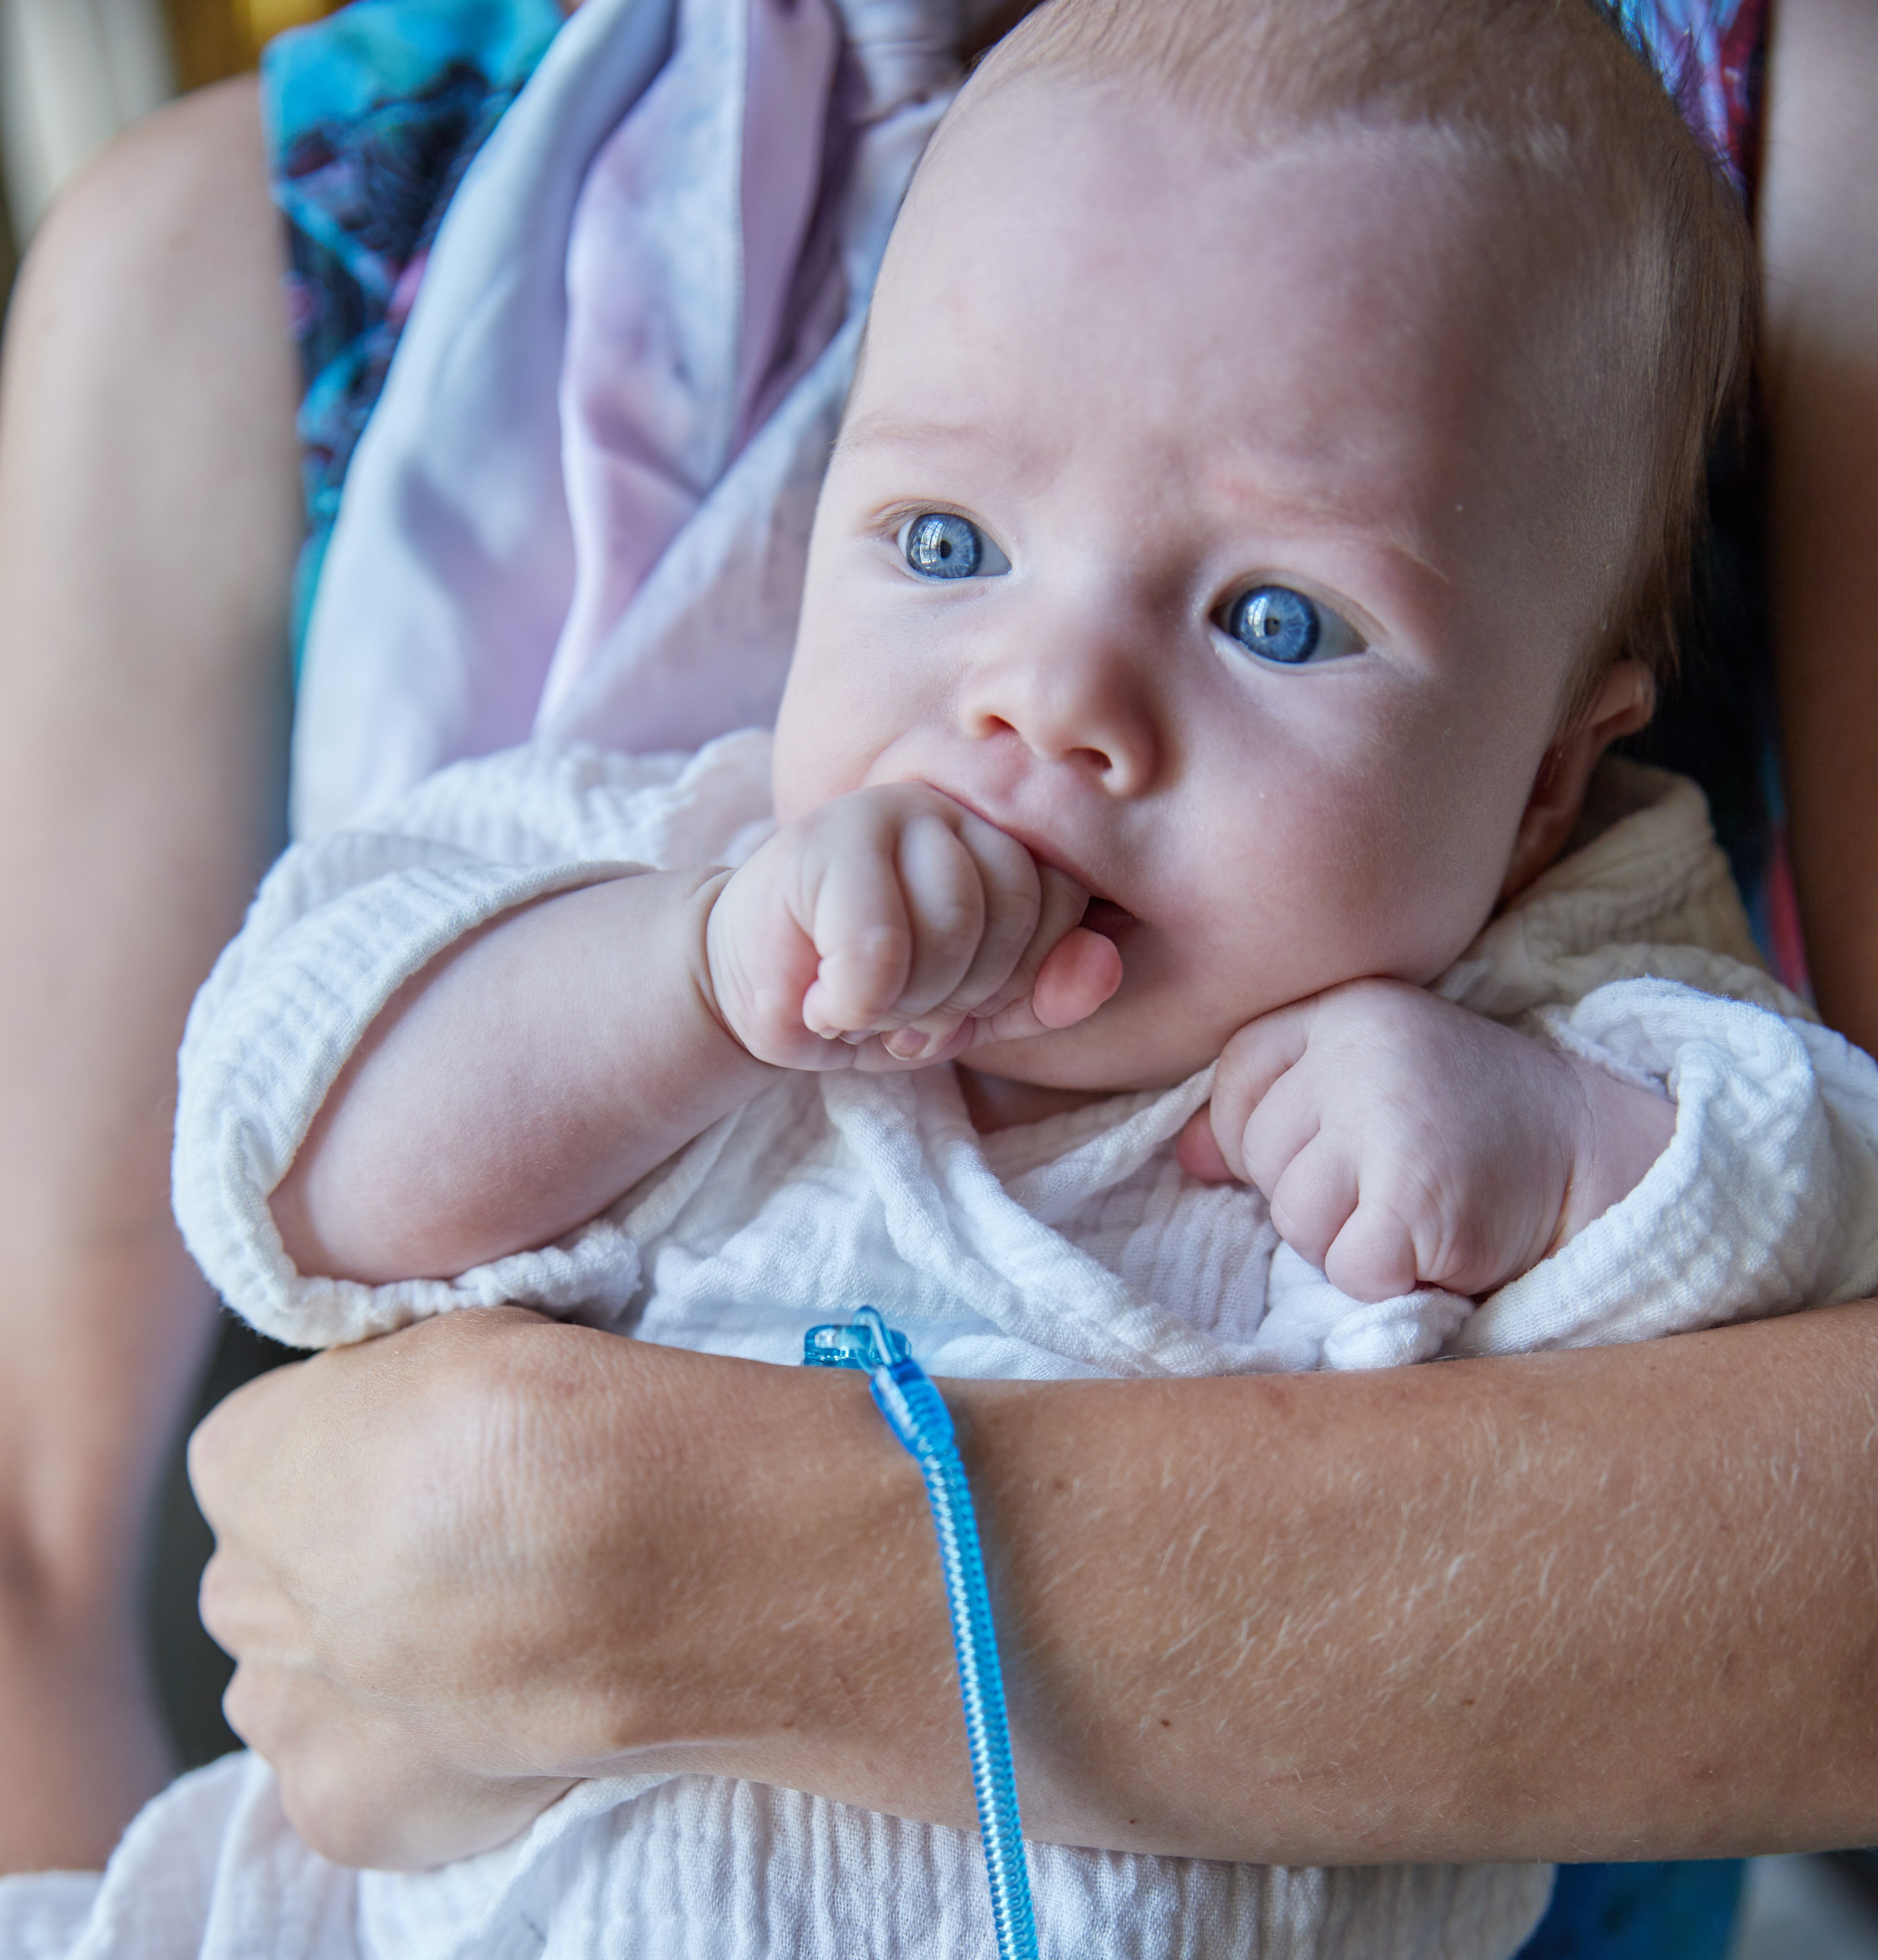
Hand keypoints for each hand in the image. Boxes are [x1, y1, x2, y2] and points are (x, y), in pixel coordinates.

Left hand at [188, 1309, 947, 1869]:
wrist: (710, 1557)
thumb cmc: (613, 1413)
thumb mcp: (482, 1328)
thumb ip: (390, 1380)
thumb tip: (395, 1416)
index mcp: (260, 1452)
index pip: (258, 1443)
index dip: (354, 1440)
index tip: (438, 1445)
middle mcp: (248, 1588)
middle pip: (262, 1569)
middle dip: (340, 1554)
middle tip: (467, 1540)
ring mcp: (297, 1711)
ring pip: (287, 1678)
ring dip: (357, 1656)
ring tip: (489, 1626)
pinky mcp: (352, 1809)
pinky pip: (336, 1770)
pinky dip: (399, 1746)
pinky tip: (494, 1701)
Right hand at [704, 783, 1120, 1069]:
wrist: (748, 990)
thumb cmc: (868, 993)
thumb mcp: (973, 1012)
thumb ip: (1044, 992)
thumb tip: (1103, 967)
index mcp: (999, 839)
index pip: (1064, 904)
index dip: (1016, 979)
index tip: (956, 1005)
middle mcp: (951, 808)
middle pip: (1014, 912)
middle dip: (962, 995)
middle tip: (904, 1011)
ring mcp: (886, 810)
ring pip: (953, 926)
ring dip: (907, 1002)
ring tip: (865, 1004)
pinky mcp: (822, 840)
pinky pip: (879, 948)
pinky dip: (856, 1004)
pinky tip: (826, 1001)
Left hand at [1177, 979, 1675, 1298]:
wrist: (1601, 1156)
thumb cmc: (1471, 1125)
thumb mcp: (1369, 1084)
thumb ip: (1274, 1107)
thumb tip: (1187, 1159)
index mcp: (1344, 1009)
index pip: (1234, 1079)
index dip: (1264, 1133)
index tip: (1337, 1143)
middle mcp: (1360, 1051)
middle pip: (1260, 1158)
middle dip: (1314, 1194)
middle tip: (1396, 1179)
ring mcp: (1388, 1120)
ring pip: (1295, 1218)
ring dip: (1349, 1239)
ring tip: (1419, 1205)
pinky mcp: (1415, 1197)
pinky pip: (1349, 1267)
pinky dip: (1388, 1279)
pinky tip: (1438, 1242)